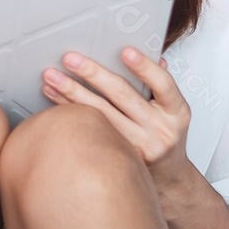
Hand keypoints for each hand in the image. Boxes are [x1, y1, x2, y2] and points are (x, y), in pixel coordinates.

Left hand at [41, 47, 191, 181]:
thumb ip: (160, 83)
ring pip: (101, 115)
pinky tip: (55, 98)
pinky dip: (70, 112)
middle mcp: (160, 130)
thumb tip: (149, 51)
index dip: (144, 67)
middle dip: (93, 74)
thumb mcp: (173, 108)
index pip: (163, 84)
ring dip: (72, 93)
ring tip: (52, 77)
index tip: (125, 50)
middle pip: (122, 96)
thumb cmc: (167, 134)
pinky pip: (91, 131)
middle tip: (70, 58)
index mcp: (176, 112)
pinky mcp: (119, 158)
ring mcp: (139, 147)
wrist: (170, 177)